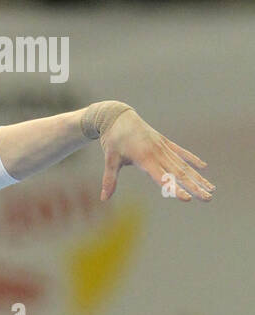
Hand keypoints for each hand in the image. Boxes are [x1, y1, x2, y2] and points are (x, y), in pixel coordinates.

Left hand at [99, 109, 214, 202]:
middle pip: (179, 173)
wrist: (118, 116)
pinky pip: (181, 153)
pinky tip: (204, 168)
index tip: (187, 198)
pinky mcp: (164, 143)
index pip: (162, 177)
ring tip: (210, 189)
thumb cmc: (113, 139)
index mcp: (145, 157)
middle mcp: (158, 152)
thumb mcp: (110, 159)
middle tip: (208, 198)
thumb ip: (109, 179)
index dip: (174, 188)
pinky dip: (192, 160)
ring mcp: (163, 147)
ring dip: (198, 178)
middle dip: (195, 186)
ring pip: (184, 165)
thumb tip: (103, 198)